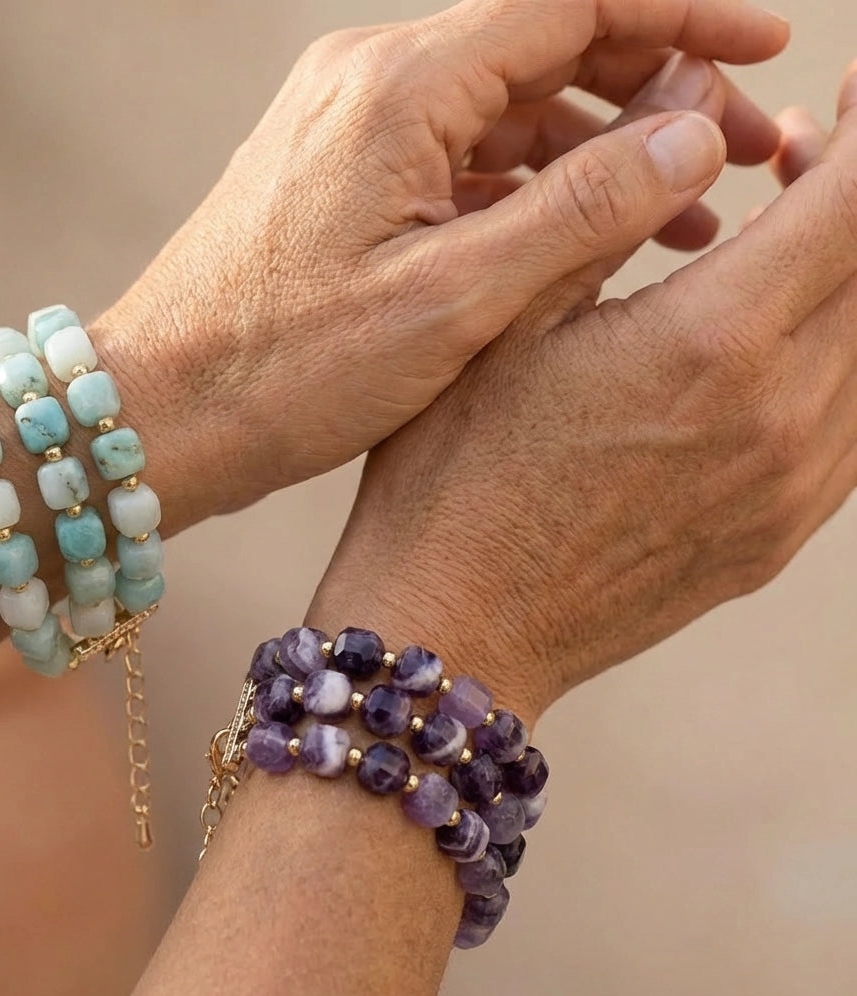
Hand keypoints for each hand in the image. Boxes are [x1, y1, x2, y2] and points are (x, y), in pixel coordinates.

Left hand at [94, 0, 786, 521]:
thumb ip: (577, 211)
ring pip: (509, 108)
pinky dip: (535, 186)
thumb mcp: (448, 301)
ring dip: (601, 146)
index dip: (684, 11)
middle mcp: (372, 85)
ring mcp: (353, 131)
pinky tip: (587, 234)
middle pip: (547, 43)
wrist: (165, 413)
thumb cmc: (284, 371)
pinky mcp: (344, 181)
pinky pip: (463, 158)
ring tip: (688, 209)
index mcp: (399, 90)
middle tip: (746, 146)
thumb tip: (688, 136)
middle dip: (658, 84)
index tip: (767, 44)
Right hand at [310, 61, 856, 725]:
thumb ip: (609, 213)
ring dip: (847, 275)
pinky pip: (852, 425)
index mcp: (709, 345)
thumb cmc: (452, 483)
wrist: (456, 627)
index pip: (854, 202)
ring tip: (778, 242)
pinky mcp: (775, 538)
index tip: (843, 94)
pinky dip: (836, 356)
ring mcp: (788, 491)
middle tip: (797, 153)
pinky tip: (770, 342)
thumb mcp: (507, 324)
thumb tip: (687, 115)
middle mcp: (777, 419)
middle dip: (856, 190)